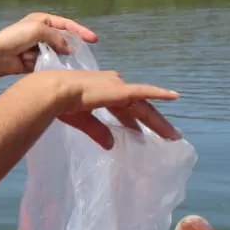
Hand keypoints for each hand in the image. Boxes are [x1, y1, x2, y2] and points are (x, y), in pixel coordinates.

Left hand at [0, 12, 97, 76]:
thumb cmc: (15, 38)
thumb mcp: (38, 30)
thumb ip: (57, 37)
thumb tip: (70, 49)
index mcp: (42, 21)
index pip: (66, 24)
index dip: (81, 31)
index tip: (94, 40)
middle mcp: (41, 33)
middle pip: (63, 39)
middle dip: (68, 46)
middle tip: (78, 55)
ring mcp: (38, 48)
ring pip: (57, 53)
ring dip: (56, 56)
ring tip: (59, 61)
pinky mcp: (35, 61)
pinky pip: (49, 63)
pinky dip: (49, 65)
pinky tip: (50, 68)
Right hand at [43, 70, 181, 148]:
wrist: (55, 90)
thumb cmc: (61, 103)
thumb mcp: (82, 120)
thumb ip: (98, 131)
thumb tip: (110, 145)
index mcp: (103, 91)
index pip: (124, 108)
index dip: (134, 121)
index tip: (142, 134)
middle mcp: (114, 85)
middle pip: (139, 107)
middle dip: (153, 123)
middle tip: (168, 137)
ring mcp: (118, 87)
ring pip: (144, 106)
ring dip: (158, 121)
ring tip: (173, 135)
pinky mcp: (121, 91)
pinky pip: (144, 93)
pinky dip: (159, 93)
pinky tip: (175, 96)